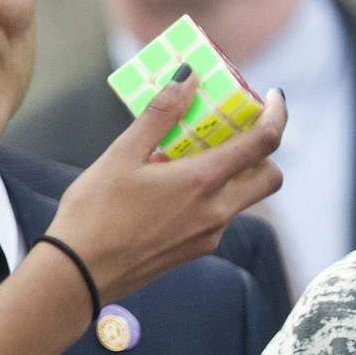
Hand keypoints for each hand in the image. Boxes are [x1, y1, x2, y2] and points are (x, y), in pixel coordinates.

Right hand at [52, 77, 287, 297]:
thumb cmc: (94, 213)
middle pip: (269, 178)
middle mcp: (216, 212)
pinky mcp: (195, 251)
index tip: (273, 97)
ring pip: (243, 198)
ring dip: (233, 173)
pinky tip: (172, 185)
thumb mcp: (122, 155)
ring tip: (190, 153)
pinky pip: (219, 216)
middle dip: (263, 151)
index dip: (278, 115)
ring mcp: (209, 235)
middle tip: (235, 130)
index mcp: (203, 182)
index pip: (264, 143)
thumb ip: (161, 114)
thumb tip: (189, 77)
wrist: (78, 277)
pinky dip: (211, 195)